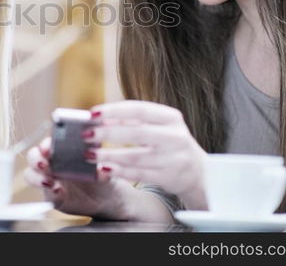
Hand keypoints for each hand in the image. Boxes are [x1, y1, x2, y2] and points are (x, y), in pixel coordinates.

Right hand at [23, 137, 133, 218]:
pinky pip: (39, 189)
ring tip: (49, 182)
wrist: (106, 199)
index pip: (50, 138)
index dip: (47, 141)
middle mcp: (54, 158)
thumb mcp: (107, 166)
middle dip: (36, 157)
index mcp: (66, 146)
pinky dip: (45, 190)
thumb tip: (101, 167)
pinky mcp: (49, 192)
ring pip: (31, 171)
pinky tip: (57, 191)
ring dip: (36, 175)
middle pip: (35, 153)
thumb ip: (101, 164)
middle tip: (43, 163)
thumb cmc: (105, 175)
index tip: (49, 147)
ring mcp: (49, 175)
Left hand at [87, 100, 207, 209]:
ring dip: (109, 155)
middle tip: (86, 134)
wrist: (199, 173)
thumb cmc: (169, 143)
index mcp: (171, 117)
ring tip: (90, 154)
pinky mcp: (169, 177)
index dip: (114, 110)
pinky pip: (139, 174)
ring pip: (136, 156)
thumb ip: (133, 120)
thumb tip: (99, 117)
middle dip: (108, 133)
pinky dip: (119, 171)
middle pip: (137, 132)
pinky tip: (103, 169)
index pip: (139, 109)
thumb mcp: (159, 126)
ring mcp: (174, 158)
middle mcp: (175, 136)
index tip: (93, 113)